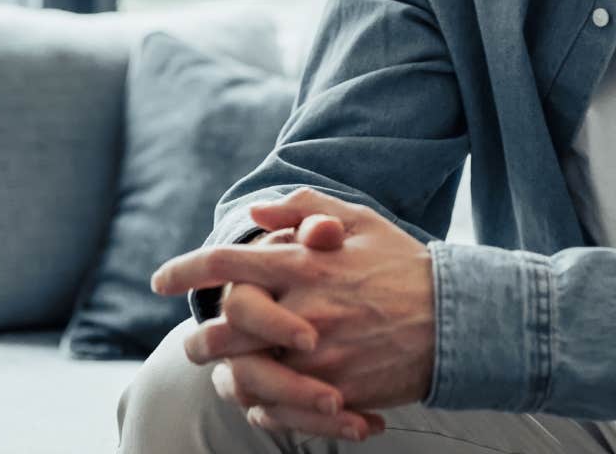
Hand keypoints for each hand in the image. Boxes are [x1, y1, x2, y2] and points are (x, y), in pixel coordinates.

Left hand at [153, 188, 435, 438]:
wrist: (457, 320)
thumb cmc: (403, 265)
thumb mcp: (359, 221)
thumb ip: (304, 209)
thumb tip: (257, 212)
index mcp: (305, 264)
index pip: (226, 264)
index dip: (184, 269)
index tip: (158, 280)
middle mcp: (304, 309)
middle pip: (222, 328)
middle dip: (198, 338)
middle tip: (193, 341)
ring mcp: (318, 355)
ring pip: (244, 373)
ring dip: (226, 376)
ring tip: (224, 375)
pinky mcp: (334, 391)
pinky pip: (279, 406)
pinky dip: (262, 405)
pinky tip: (261, 398)